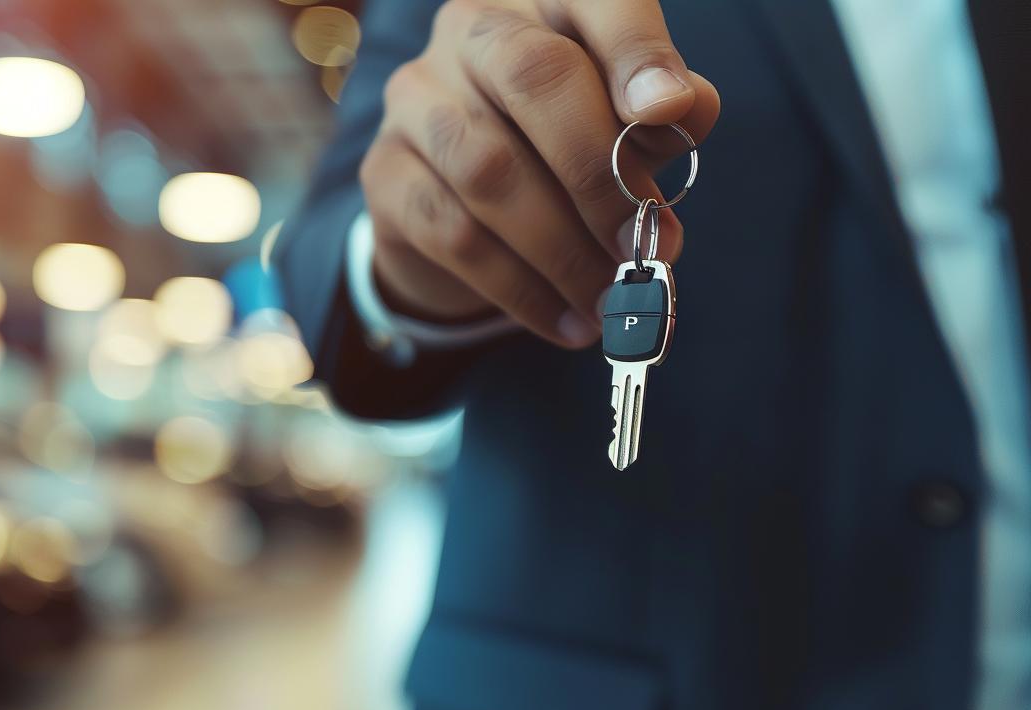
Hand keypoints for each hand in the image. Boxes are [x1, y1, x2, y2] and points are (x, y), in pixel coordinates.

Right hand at [359, 0, 719, 347]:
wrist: (464, 206)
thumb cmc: (564, 146)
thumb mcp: (626, 122)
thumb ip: (663, 113)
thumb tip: (683, 112)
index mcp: (545, 2)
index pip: (594, 1)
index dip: (634, 51)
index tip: (670, 113)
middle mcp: (471, 30)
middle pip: (534, 77)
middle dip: (601, 171)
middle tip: (648, 244)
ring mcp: (416, 98)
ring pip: (489, 169)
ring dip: (563, 248)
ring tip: (613, 297)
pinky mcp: (384, 171)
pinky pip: (452, 233)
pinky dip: (519, 288)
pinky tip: (567, 320)